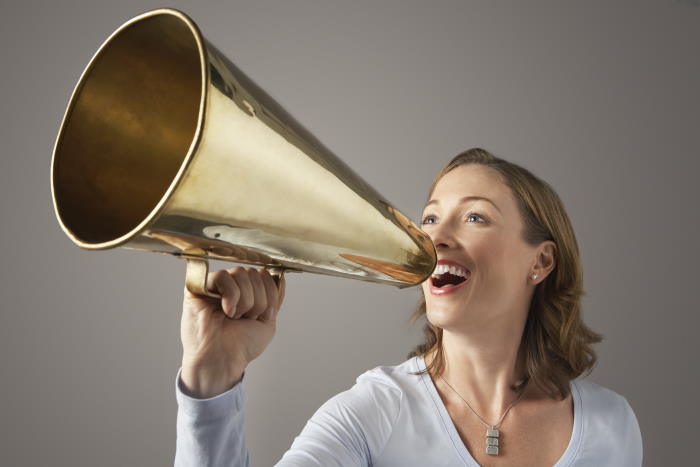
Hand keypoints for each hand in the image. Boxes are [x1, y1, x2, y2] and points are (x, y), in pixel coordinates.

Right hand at [179, 266, 285, 397]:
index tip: (261, 315)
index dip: (269, 295)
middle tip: (245, 318)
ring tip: (234, 316)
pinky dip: (231, 295)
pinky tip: (226, 311)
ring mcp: (215, 286)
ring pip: (240, 273)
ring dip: (244, 300)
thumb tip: (280, 277)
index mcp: (247, 292)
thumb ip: (275, 298)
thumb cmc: (241, 346)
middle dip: (257, 300)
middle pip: (254, 273)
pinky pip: (222, 276)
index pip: (265, 276)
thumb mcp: (268, 321)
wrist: (222, 360)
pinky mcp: (198, 287)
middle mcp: (232, 286)